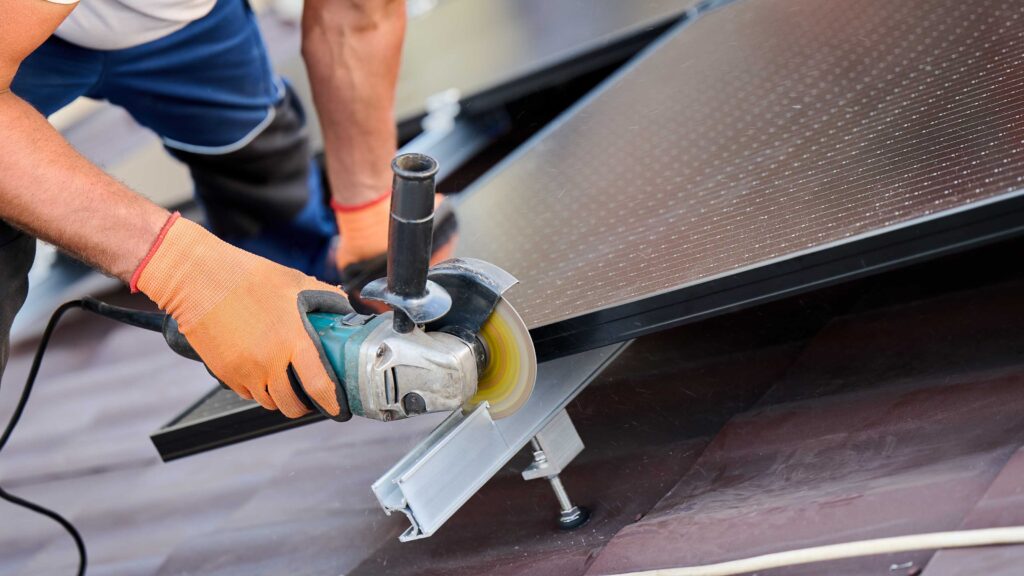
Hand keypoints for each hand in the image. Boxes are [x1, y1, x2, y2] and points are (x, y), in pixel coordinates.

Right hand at [135, 214, 351, 418]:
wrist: (198, 279)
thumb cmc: (248, 277)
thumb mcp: (296, 282)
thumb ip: (326, 299)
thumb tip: (347, 311)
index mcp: (293, 339)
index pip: (320, 386)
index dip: (333, 403)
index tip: (339, 409)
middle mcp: (269, 361)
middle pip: (293, 405)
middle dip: (306, 406)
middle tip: (313, 397)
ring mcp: (245, 370)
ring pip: (269, 402)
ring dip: (281, 398)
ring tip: (288, 384)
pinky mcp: (225, 372)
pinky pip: (247, 392)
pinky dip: (258, 389)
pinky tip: (263, 372)